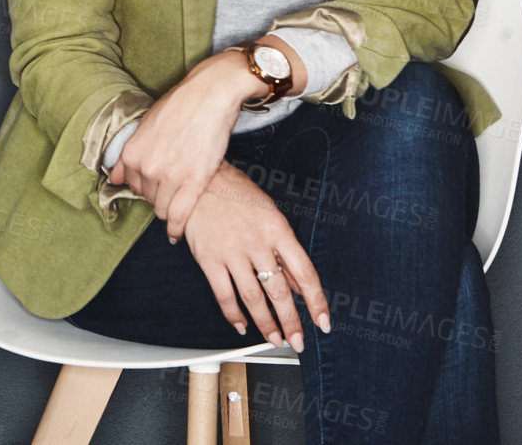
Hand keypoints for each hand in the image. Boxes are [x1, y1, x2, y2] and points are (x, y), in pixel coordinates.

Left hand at [105, 49, 259, 243]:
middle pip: (147, 198)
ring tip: (176, 207)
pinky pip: (179, 215)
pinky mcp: (194, 183)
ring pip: (161, 209)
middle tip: (170, 190)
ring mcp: (169, 177)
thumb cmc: (180, 105)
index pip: (130, 184)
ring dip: (167, 210)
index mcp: (132, 153)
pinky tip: (175, 234)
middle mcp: (146, 168)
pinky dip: (176, 228)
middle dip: (157, 196)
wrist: (210, 95)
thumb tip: (113, 177)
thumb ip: (128, 154)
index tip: (154, 184)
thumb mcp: (145, 125)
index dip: (143, 185)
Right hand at [182, 163, 330, 350]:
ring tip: (274, 339)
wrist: (198, 180)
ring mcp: (232, 252)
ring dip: (266, 323)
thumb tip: (298, 284)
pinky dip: (233, 313)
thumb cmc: (236, 194)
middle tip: (297, 341)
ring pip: (253, 298)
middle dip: (291, 322)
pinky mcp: (209, 259)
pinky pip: (224, 294)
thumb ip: (284, 251)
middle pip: (279, 291)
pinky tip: (241, 324)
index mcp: (278, 230)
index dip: (316, 301)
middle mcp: (257, 243)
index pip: (305, 273)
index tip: (323, 322)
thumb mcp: (270, 215)